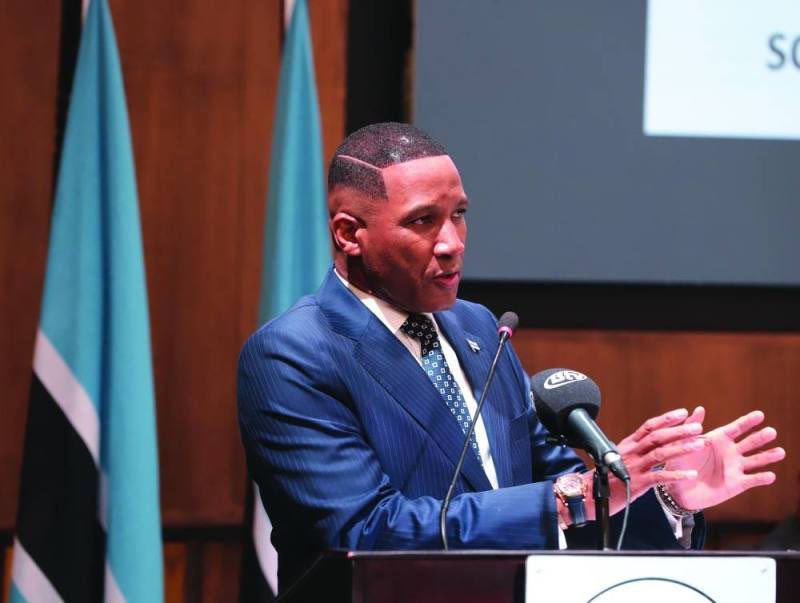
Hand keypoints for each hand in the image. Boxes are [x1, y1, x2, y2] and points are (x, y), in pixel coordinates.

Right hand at [577, 408, 710, 521]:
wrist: (589, 494)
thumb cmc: (604, 477)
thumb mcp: (619, 458)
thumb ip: (635, 451)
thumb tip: (650, 444)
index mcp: (628, 445)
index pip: (649, 426)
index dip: (666, 419)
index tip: (683, 413)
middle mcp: (631, 453)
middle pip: (657, 437)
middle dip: (679, 430)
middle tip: (697, 427)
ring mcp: (634, 467)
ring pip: (660, 453)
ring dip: (682, 447)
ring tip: (699, 444)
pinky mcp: (637, 483)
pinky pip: (660, 477)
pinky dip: (677, 475)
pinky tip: (691, 474)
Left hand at [661, 409, 784, 510]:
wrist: (678, 489)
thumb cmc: (679, 462)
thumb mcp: (683, 443)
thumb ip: (691, 427)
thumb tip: (700, 409)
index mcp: (719, 439)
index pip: (737, 428)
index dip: (748, 422)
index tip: (760, 414)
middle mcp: (731, 452)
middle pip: (750, 442)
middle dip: (761, 437)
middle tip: (772, 432)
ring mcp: (735, 468)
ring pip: (756, 460)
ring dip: (768, 456)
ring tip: (780, 452)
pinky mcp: (737, 484)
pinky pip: (752, 480)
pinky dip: (761, 478)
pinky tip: (770, 475)